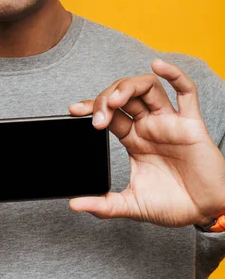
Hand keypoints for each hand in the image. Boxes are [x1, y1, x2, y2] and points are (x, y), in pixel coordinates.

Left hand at [68, 59, 224, 227]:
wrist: (206, 214)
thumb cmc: (174, 205)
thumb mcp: (132, 204)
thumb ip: (104, 205)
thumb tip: (75, 204)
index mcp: (135, 139)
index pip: (109, 113)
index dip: (91, 107)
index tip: (74, 110)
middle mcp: (150, 126)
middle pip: (124, 96)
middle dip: (106, 100)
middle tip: (97, 116)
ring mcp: (170, 122)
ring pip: (148, 88)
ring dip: (129, 86)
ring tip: (116, 100)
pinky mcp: (191, 124)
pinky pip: (186, 91)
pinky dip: (174, 74)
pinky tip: (158, 65)